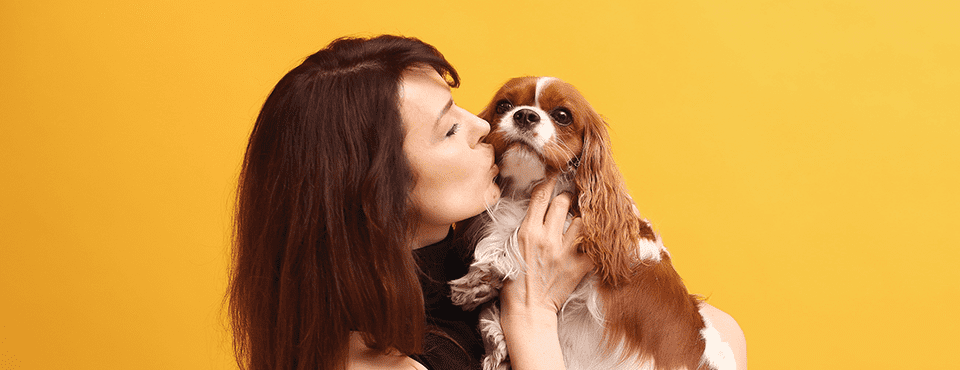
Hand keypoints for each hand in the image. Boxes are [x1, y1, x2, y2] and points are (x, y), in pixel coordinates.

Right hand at [501, 176, 592, 315]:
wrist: (527, 308)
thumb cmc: (515, 279)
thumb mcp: (513, 247)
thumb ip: (527, 226)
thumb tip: (540, 206)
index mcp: (527, 231)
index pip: (541, 195)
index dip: (551, 180)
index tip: (558, 172)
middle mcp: (546, 237)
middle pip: (564, 201)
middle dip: (569, 197)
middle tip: (573, 197)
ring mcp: (564, 252)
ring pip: (582, 218)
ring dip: (585, 215)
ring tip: (587, 215)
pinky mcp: (579, 266)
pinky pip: (596, 244)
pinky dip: (600, 239)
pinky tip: (603, 235)